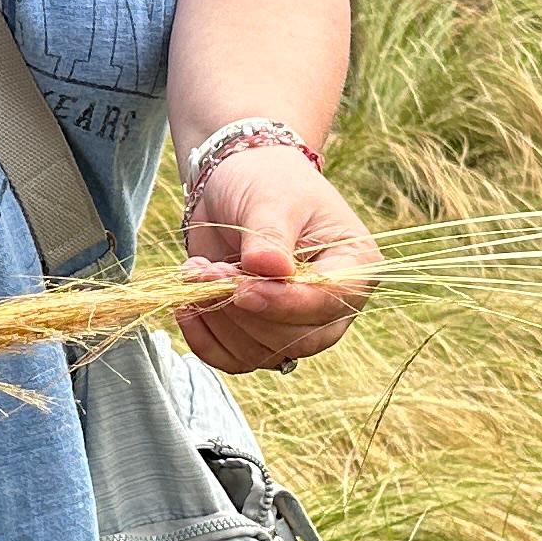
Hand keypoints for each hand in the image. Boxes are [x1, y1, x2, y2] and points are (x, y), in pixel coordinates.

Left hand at [176, 145, 378, 375]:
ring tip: (196, 272)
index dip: (283, 302)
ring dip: (219, 319)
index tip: (241, 288)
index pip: (328, 301)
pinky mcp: (260, 334)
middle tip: (207, 270)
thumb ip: (269, 236)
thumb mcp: (270, 198)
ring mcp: (296, 325)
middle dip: (244, 311)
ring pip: (261, 353)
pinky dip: (205, 339)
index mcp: (354, 267)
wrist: (239, 181)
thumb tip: (268, 269)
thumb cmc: (267, 181)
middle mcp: (331, 305)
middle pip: (295, 338)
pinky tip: (187, 305)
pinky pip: (235, 359)